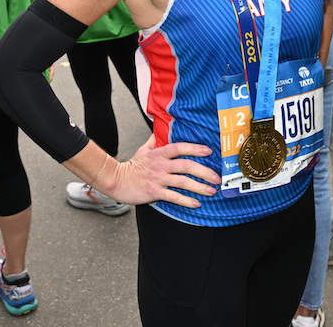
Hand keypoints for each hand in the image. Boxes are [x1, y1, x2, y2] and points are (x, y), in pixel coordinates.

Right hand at [105, 138, 219, 207]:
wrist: (116, 180)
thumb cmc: (132, 166)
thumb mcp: (143, 150)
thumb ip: (154, 140)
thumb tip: (160, 130)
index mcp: (160, 153)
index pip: (180, 148)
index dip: (195, 148)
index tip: (209, 152)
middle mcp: (161, 165)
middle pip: (186, 166)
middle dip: (204, 172)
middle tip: (216, 177)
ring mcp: (158, 179)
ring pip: (183, 182)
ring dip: (199, 187)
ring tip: (211, 191)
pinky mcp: (154, 192)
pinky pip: (173, 197)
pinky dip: (186, 200)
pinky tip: (196, 203)